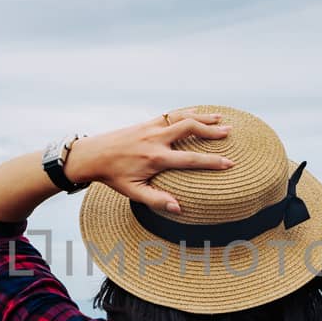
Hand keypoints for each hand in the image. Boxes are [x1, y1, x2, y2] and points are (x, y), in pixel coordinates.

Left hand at [65, 110, 233, 212]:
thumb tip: (178, 208)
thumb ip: (156, 200)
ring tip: (221, 119)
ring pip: (182, 117)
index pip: (190, 159)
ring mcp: (151, 127)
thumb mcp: (133, 192)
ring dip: (203, 117)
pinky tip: (199, 113)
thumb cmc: (113, 176)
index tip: (229, 163)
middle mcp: (155, 139)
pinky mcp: (147, 122)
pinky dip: (188, 112)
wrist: (92, 155)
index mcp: (155, 158)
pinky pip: (172, 114)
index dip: (212, 161)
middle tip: (229, 132)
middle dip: (211, 130)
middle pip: (189, 129)